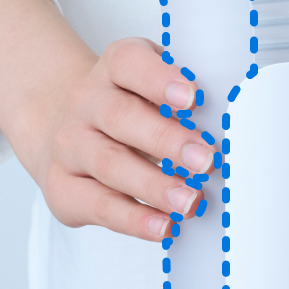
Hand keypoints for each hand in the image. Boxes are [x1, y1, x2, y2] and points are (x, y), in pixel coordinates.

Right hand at [0, 0, 212, 240]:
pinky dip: (133, 218)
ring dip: (154, 186)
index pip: (130, 63)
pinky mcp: (62, 185)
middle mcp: (85, 102)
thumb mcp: (152, 88)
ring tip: (189, 201)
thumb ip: (183, 100)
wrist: (66, 129)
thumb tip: (226, 128)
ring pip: (110, 164)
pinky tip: (162, 225)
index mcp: (114, 68)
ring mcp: (70, 144)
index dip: (160, 78)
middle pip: (121, 117)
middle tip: (205, 160)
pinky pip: (98, 205)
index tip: (193, 98)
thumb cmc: (129, 108)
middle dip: (166, 140)